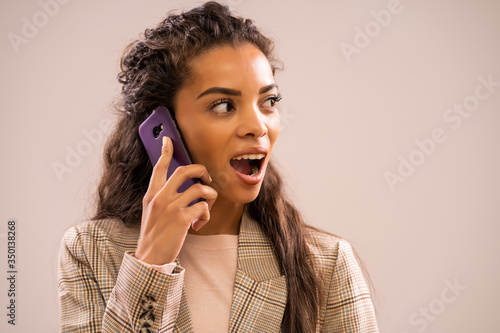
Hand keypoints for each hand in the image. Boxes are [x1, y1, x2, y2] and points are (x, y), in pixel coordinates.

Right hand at [135, 136, 217, 264]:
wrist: (149, 257)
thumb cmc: (154, 234)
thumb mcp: (150, 211)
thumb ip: (160, 197)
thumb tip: (178, 186)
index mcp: (152, 194)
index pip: (159, 167)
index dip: (165, 151)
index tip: (169, 140)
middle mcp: (160, 197)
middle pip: (185, 171)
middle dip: (201, 171)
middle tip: (206, 180)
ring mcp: (171, 207)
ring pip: (200, 189)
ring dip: (209, 197)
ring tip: (205, 209)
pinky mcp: (181, 219)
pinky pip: (203, 207)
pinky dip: (206, 215)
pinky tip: (199, 224)